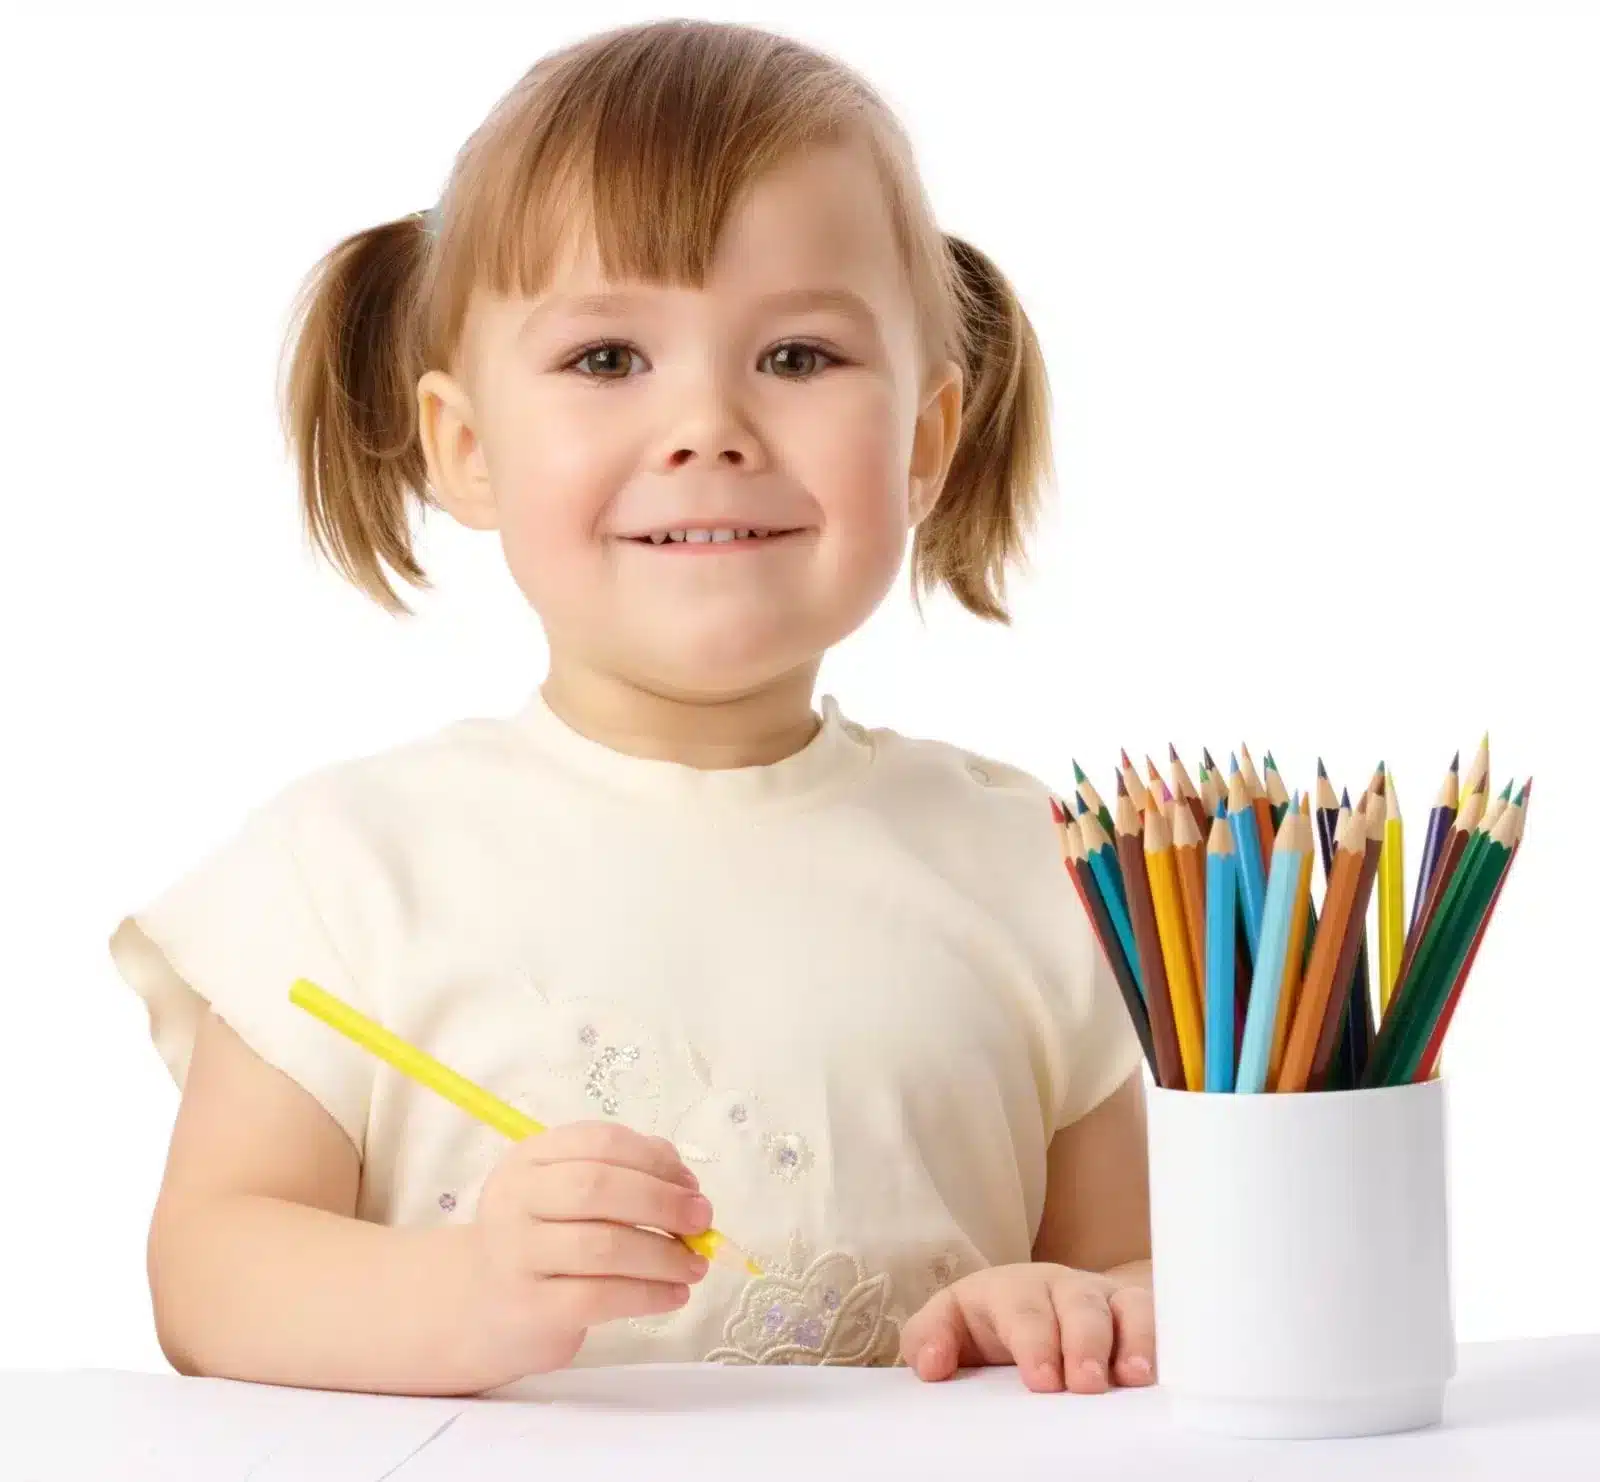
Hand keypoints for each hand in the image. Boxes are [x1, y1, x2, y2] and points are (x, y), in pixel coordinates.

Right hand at [464, 1121, 714, 1379]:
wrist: (483, 1308)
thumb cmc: (545, 1240)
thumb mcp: (570, 1194)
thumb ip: (625, 1173)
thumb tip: (685, 1182)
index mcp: (530, 1158)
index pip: (600, 1141)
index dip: (655, 1159)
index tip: (691, 1183)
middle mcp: (516, 1199)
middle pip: (597, 1187)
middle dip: (662, 1202)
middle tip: (702, 1221)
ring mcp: (518, 1254)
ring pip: (602, 1246)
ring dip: (663, 1255)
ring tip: (695, 1265)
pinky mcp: (530, 1308)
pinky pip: (599, 1297)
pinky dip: (648, 1295)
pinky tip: (674, 1295)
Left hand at [901, 1262, 1155, 1393]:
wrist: (1032, 1310)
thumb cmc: (987, 1325)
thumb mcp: (950, 1327)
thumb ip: (930, 1339)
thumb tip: (932, 1366)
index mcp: (1011, 1290)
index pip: (1023, 1308)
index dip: (1034, 1341)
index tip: (1042, 1380)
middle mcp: (1062, 1288)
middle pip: (1080, 1304)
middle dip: (1084, 1342)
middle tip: (1087, 1384)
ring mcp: (1104, 1301)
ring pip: (1127, 1308)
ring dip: (1134, 1340)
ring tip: (1136, 1378)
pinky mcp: (1137, 1319)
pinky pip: (1160, 1321)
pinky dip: (1165, 1343)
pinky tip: (1167, 1374)